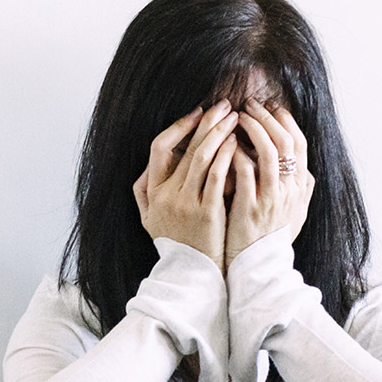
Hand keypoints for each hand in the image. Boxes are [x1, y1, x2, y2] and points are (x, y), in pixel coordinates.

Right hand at [133, 100, 238, 271]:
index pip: (159, 148)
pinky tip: (237, 143)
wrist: (190, 276)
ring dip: (219, 133)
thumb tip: (147, 165)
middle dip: (207, 122)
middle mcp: (166, 195)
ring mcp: (186, 204)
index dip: (178, 126)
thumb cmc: (174, 243)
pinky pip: (217, 176)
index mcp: (152, 192)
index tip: (197, 112)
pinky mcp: (206, 213)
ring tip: (235, 118)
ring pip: (202, 158)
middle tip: (224, 105)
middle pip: (186, 148)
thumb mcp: (148, 218)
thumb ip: (144, 191)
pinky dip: (226, 156)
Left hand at [224, 98, 314, 271]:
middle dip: (267, 118)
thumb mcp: (295, 215)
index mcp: (299, 188)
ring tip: (237, 117)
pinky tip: (225, 143)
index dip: (286, 121)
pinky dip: (237, 153)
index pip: (299, 144)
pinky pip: (245, 172)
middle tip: (250, 104)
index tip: (272, 106)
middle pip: (286, 142)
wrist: (257, 269)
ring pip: (269, 152)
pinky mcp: (250, 208)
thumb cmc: (270, 240)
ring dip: (253, 130)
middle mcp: (289, 191)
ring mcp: (271, 199)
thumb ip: (300, 192)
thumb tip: (305, 173)